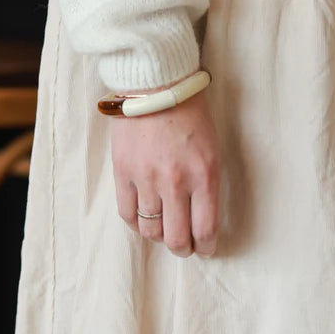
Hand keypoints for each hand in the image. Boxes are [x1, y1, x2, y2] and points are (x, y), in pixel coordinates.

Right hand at [110, 87, 220, 257]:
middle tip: (184, 247)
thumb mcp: (212, 148)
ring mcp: (146, 179)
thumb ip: (207, 183)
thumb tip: (201, 216)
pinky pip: (127, 214)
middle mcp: (175, 183)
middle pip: (176, 238)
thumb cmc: (190, 113)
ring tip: (164, 232)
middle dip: (183, 249)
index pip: (205, 229)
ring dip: (159, 237)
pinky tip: (143, 219)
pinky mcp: (123, 172)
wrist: (156, 84)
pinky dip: (136, 224)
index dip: (206, 247)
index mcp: (204, 175)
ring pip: (151, 230)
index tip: (206, 249)